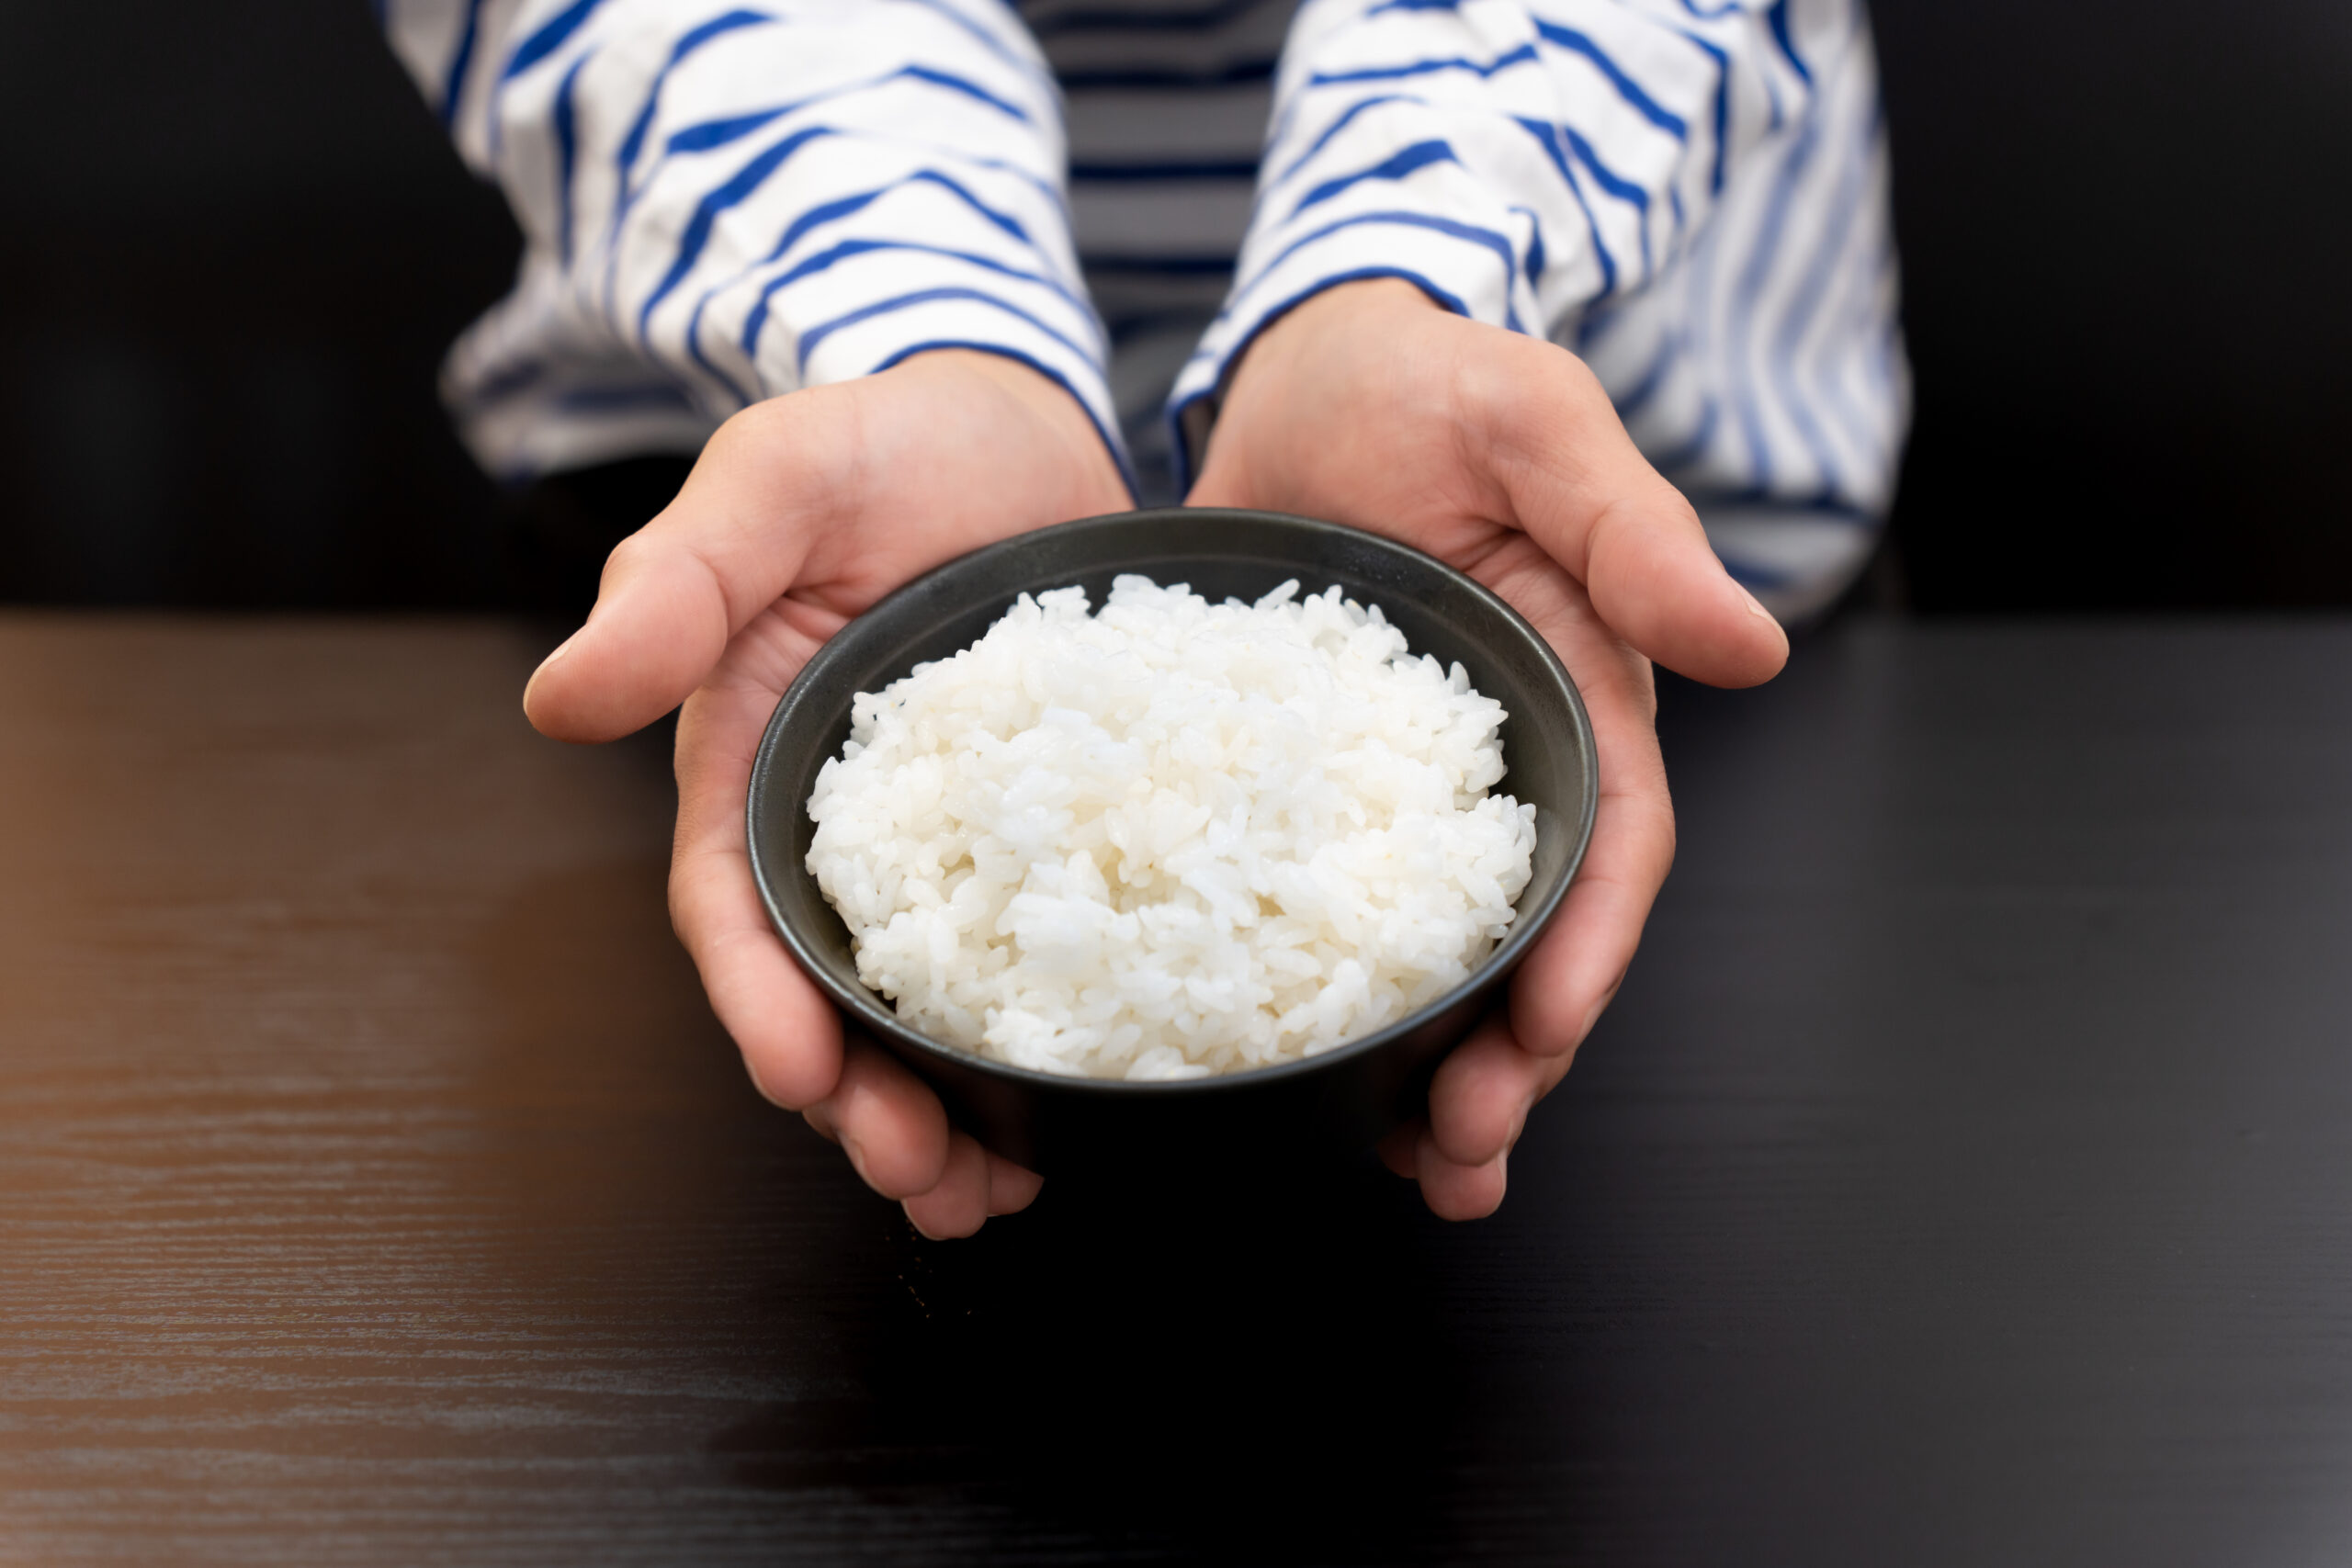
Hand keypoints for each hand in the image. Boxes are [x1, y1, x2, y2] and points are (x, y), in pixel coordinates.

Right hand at [524, 351, 1130, 1237]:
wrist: (1016, 422)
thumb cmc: (877, 440)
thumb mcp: (772, 485)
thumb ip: (676, 584)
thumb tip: (561, 696)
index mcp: (748, 766)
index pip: (728, 909)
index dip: (755, 1001)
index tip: (800, 1074)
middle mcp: (836, 832)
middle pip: (825, 998)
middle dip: (860, 1105)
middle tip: (922, 1181)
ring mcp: (944, 846)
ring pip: (925, 1010)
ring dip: (949, 1113)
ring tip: (991, 1193)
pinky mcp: (1038, 840)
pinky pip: (1037, 957)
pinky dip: (1048, 1045)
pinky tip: (1086, 1109)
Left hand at [1187, 278, 1787, 1218]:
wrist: (1302, 366)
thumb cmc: (1434, 379)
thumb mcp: (1536, 428)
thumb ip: (1634, 532)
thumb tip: (1749, 644)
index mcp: (1582, 695)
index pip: (1613, 846)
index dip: (1588, 948)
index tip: (1542, 1034)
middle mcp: (1506, 763)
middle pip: (1529, 936)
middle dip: (1509, 1056)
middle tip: (1457, 1153)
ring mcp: (1400, 788)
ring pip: (1435, 950)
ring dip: (1428, 1063)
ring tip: (1400, 1164)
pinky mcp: (1306, 786)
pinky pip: (1315, 904)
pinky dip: (1314, 992)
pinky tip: (1289, 1069)